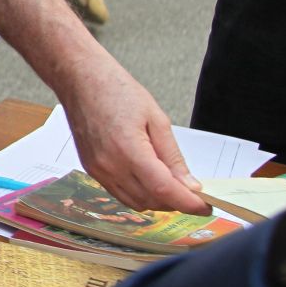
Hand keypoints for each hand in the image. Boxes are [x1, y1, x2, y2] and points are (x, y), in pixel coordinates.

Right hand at [60, 64, 208, 213]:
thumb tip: (189, 184)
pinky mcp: (91, 170)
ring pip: (135, 202)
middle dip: (176, 201)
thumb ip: (172, 156)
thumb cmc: (117, 90)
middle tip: (193, 192)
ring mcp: (98, 170)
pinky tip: (149, 180)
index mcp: (128, 149)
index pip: (164, 189)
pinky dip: (139, 194)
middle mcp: (110, 165)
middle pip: (151, 200)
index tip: (205, 206)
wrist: (80, 80)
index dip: (188, 203)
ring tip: (172, 184)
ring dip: (157, 200)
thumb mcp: (156, 118)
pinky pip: (120, 193)